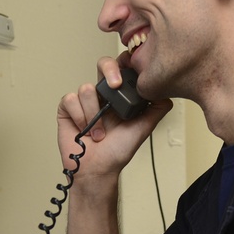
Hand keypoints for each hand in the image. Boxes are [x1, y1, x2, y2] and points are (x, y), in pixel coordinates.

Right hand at [57, 55, 171, 174]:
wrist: (98, 170)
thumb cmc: (117, 152)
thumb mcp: (143, 128)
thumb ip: (156, 109)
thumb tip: (166, 92)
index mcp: (119, 97)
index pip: (122, 69)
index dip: (124, 64)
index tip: (130, 71)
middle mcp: (102, 95)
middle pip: (102, 64)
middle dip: (109, 69)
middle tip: (115, 85)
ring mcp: (84, 101)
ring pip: (86, 88)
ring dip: (94, 115)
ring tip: (99, 133)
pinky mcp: (67, 109)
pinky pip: (70, 100)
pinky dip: (79, 117)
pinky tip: (84, 130)